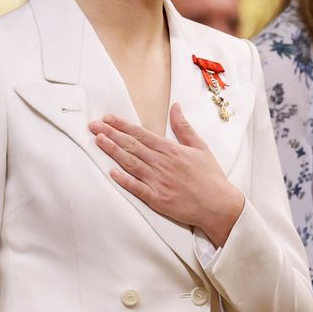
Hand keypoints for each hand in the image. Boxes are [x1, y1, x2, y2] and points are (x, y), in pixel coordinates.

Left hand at [89, 103, 244, 246]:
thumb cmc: (210, 176)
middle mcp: (162, 164)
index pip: (141, 134)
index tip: (107, 118)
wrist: (219, 205)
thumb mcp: (200, 146)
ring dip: (113, 151)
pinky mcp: (158, 200)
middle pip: (132, 146)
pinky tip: (111, 172)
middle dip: (111, 134)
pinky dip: (123, 180)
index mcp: (171, 150)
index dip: (122, 125)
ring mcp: (159, 182)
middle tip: (93, 126)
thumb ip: (184, 127)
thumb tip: (175, 106)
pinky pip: (137, 188)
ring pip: (131, 163)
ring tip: (98, 141)